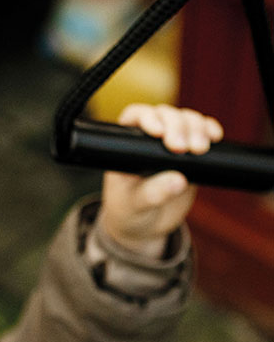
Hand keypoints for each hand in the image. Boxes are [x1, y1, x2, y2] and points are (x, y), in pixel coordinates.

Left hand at [100, 104, 223, 256]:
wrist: (146, 226)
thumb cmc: (130, 212)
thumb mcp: (135, 206)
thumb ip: (153, 194)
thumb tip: (179, 180)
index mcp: (126, 145)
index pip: (135, 117)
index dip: (148, 118)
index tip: (159, 134)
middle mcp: (148, 138)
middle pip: (165, 115)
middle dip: (177, 126)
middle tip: (183, 148)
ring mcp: (171, 143)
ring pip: (186, 119)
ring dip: (196, 128)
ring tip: (200, 149)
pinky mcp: (191, 153)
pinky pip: (203, 131)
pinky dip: (210, 129)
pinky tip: (215, 137)